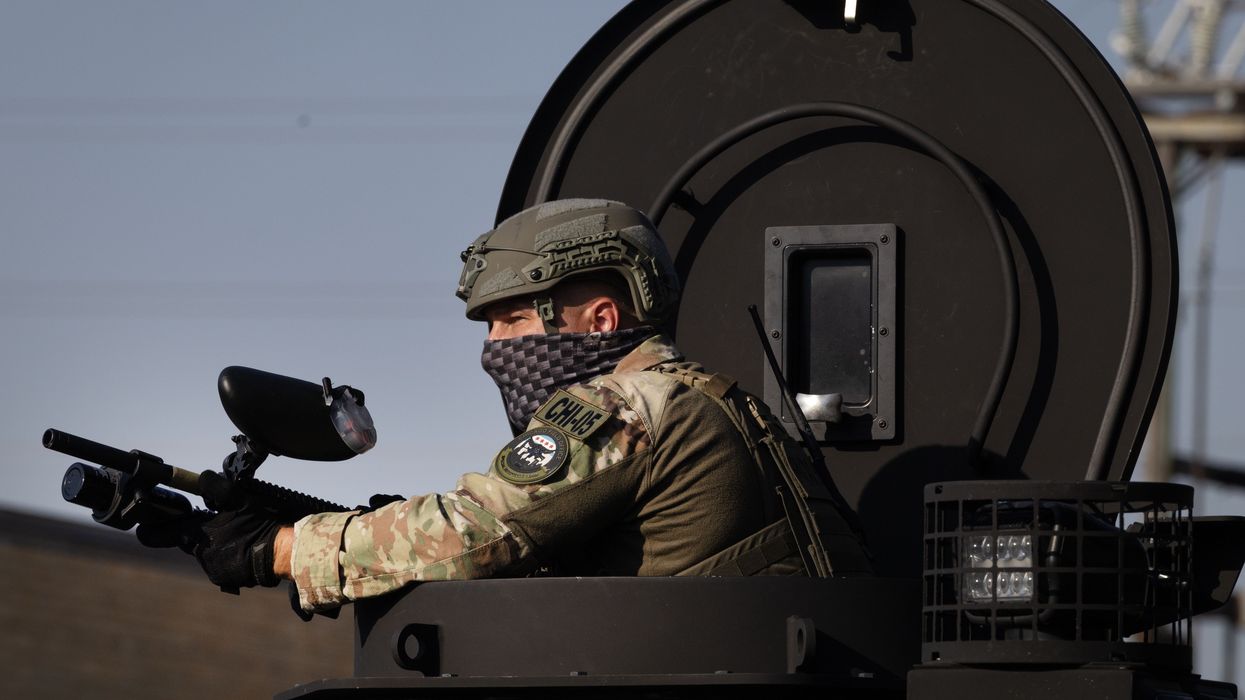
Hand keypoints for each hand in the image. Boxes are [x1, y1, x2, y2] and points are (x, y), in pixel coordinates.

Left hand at [136, 472, 284, 589]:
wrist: (279, 554)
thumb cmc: (258, 525)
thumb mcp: (238, 498)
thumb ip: (216, 485)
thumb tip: (202, 476)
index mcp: (197, 535)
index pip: (162, 534)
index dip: (150, 531)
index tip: (142, 530)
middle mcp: (200, 555)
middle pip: (189, 541)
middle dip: (199, 532)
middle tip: (219, 522)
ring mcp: (212, 569)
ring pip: (205, 553)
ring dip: (215, 545)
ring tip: (238, 536)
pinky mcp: (224, 580)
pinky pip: (219, 565)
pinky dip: (227, 557)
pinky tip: (243, 549)